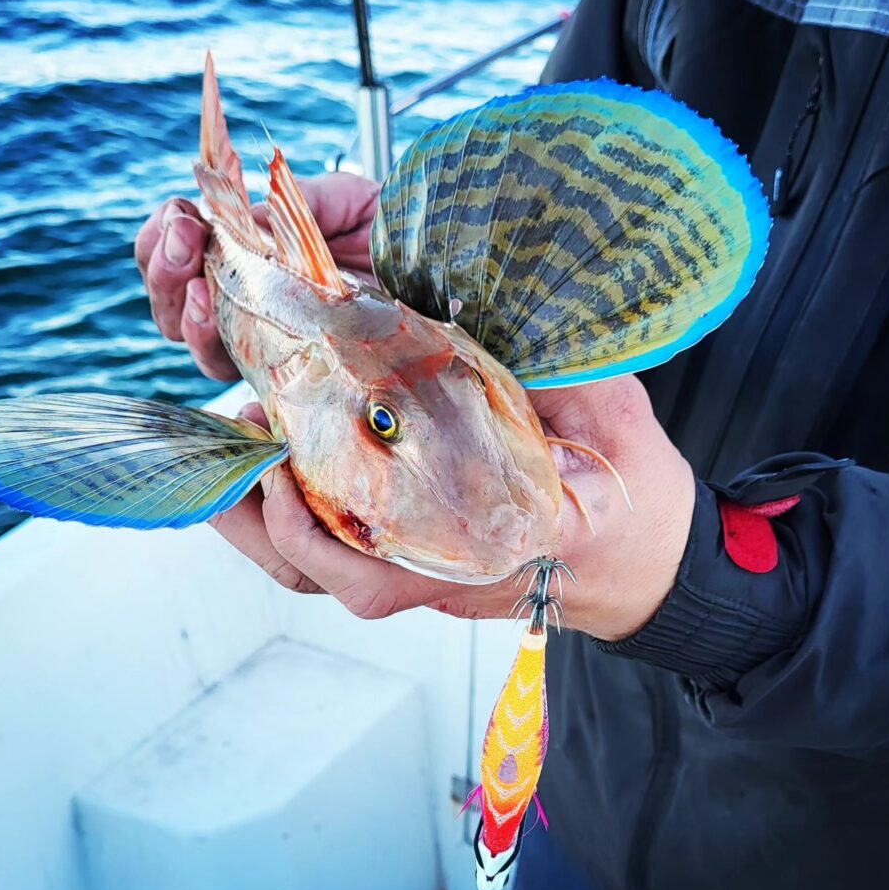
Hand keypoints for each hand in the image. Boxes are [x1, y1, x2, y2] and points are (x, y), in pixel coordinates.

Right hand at [133, 173, 380, 379]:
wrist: (444, 270)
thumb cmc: (394, 234)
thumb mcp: (342, 203)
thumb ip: (288, 206)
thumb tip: (233, 220)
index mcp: (250, 255)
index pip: (180, 249)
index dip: (165, 236)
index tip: (183, 219)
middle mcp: (249, 304)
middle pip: (173, 300)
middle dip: (164, 272)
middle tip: (183, 246)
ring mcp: (271, 345)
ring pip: (201, 345)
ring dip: (189, 318)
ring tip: (203, 294)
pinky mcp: (301, 385)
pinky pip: (255, 396)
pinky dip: (237, 385)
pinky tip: (239, 367)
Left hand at [211, 375, 695, 640]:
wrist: (648, 561)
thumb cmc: (635, 500)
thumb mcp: (612, 422)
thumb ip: (551, 375)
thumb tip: (480, 312)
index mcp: (492, 548)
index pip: (380, 562)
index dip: (313, 522)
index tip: (280, 459)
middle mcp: (445, 574)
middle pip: (324, 571)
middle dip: (263, 514)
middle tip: (240, 434)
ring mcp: (428, 578)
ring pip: (322, 571)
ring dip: (267, 519)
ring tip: (242, 447)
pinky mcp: (424, 567)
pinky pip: (342, 558)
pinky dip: (299, 519)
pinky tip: (284, 467)